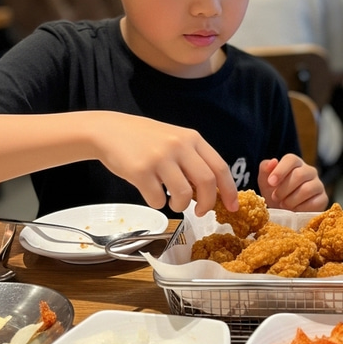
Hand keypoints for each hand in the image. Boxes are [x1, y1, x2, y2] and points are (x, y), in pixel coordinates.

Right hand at [91, 112, 237, 216]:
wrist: (110, 131)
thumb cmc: (146, 140)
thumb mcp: (175, 141)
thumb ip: (194, 161)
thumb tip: (211, 193)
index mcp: (192, 139)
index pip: (220, 167)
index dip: (230, 190)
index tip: (233, 206)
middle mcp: (179, 146)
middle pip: (206, 182)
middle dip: (208, 203)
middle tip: (202, 212)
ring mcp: (160, 158)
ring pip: (183, 194)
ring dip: (181, 206)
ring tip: (173, 202)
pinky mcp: (140, 171)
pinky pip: (158, 199)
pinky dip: (158, 203)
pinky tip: (153, 194)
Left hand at [258, 154, 327, 210]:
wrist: (284, 211)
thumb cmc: (274, 192)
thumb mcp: (265, 181)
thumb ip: (265, 169)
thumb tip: (273, 161)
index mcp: (295, 163)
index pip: (291, 160)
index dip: (280, 171)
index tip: (271, 182)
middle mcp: (309, 171)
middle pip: (299, 175)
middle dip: (283, 189)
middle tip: (275, 197)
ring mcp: (318, 184)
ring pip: (307, 189)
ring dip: (291, 200)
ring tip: (283, 204)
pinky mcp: (323, 198)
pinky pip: (314, 202)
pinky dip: (301, 208)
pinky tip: (294, 210)